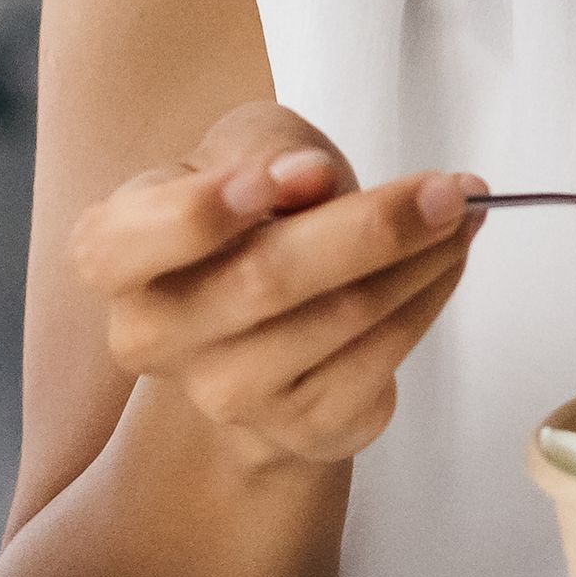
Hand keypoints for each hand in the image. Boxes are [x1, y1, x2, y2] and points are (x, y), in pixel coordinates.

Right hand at [65, 103, 479, 475]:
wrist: (269, 322)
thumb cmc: (253, 216)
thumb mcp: (247, 147)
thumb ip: (269, 151)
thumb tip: (309, 180)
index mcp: (114, 254)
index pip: (124, 246)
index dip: (198, 214)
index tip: (279, 178)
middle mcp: (152, 336)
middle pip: (265, 281)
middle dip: (374, 226)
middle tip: (451, 189)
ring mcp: (223, 395)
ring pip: (341, 318)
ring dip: (422, 258)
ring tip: (461, 211)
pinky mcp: (299, 429)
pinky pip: (380, 358)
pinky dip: (428, 299)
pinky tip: (446, 260)